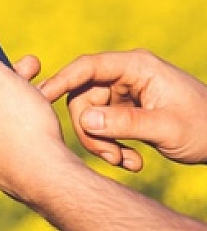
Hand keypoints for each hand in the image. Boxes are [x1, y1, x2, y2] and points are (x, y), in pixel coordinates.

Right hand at [39, 50, 206, 168]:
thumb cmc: (205, 128)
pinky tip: (132, 161)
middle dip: (91, 131)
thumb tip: (83, 121)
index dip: (61, 81)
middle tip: (111, 158)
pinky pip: (103, 126)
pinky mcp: (126, 110)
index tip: (40, 99)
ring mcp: (125, 93)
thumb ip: (124, 123)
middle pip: (83, 97)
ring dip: (103, 143)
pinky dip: (112, 146)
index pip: (88, 67)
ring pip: (90, 116)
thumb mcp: (166, 128)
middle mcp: (127, 75)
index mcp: (137, 67)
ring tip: (127, 163)